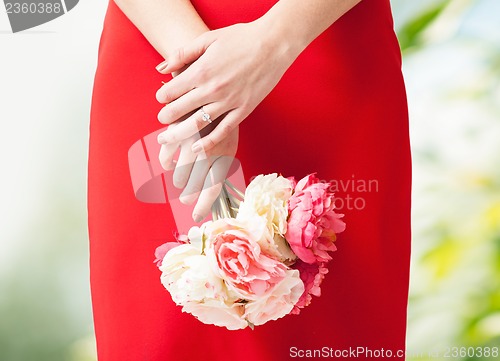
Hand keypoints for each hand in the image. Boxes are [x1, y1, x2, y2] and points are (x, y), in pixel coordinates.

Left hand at [155, 20, 300, 152]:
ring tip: (167, 139)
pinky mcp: (243, 110)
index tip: (161, 98)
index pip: (171, 91)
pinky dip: (207, 142)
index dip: (162, 97)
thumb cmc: (241, 38)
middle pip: (180, 110)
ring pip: (197, 125)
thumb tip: (160, 68)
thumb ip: (182, 54)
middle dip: (166, 117)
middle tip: (162, 120)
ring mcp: (229, 102)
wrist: (273, 44)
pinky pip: (222, 131)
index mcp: (201, 70)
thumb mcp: (208, 39)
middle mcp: (212, 89)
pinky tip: (196, 149)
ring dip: (178, 134)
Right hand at [158, 119, 238, 221]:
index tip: (197, 216)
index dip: (203, 205)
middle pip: (194, 186)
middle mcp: (206, 152)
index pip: (212, 189)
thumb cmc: (223, 120)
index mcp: (223, 155)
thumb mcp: (228, 142)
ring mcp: (189, 143)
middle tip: (187, 198)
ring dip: (180, 180)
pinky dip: (167, 164)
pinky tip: (170, 163)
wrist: (215, 89)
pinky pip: (165, 159)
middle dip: (189, 196)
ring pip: (179, 175)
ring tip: (181, 180)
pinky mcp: (175, 133)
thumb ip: (220, 164)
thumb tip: (209, 189)